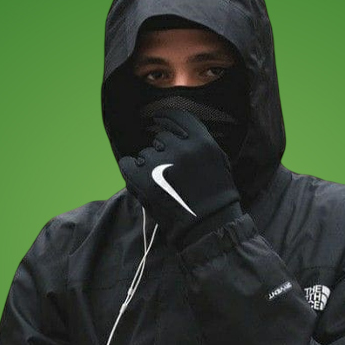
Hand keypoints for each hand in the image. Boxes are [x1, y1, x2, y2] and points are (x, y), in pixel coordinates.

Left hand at [117, 108, 242, 245]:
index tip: (159, 121)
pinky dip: (131, 171)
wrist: (208, 227)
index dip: (166, 118)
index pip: (177, 117)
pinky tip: (141, 181)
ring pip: (145, 153)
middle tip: (170, 172)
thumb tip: (175, 129)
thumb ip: (198, 142)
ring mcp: (161, 163)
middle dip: (162, 152)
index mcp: (202, 142)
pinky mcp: (143, 178)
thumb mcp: (217, 160)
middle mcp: (182, 149)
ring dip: (149, 165)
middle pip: (161, 138)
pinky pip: (127, 163)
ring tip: (161, 185)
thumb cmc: (215, 196)